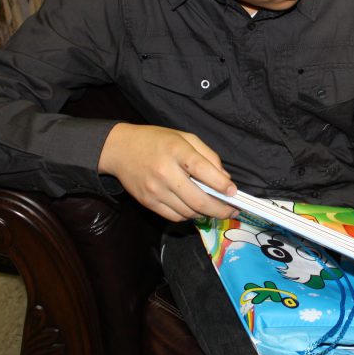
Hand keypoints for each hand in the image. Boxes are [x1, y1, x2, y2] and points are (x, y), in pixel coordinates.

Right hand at [98, 123, 237, 221]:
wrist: (120, 149)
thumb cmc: (156, 141)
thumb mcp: (185, 138)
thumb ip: (208, 156)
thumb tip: (225, 179)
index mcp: (176, 151)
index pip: (203, 170)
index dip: (221, 184)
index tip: (233, 192)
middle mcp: (165, 172)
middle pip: (198, 200)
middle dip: (220, 210)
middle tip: (232, 211)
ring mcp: (155, 190)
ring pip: (188, 212)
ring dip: (206, 214)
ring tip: (216, 209)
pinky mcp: (148, 203)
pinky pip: (175, 217)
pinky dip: (189, 216)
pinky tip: (196, 209)